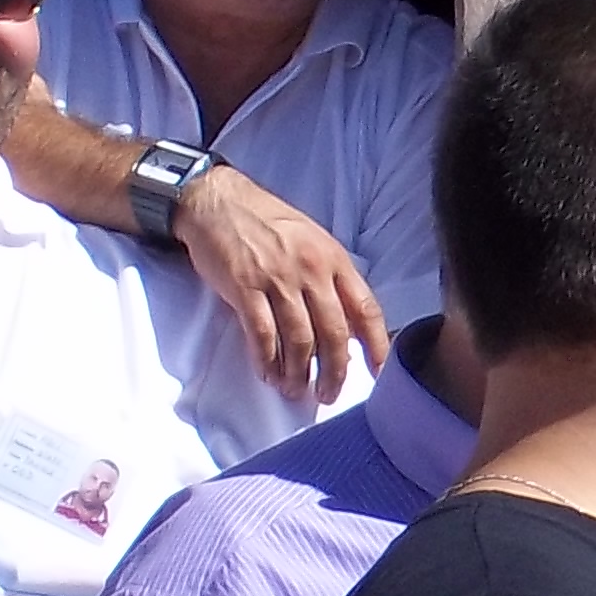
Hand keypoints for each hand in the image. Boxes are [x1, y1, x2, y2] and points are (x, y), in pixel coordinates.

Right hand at [174, 165, 387, 403]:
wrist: (217, 201)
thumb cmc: (267, 222)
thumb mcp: (313, 241)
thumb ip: (332, 280)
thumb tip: (348, 327)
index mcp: (334, 259)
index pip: (366, 309)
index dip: (377, 346)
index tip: (378, 375)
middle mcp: (311, 271)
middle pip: (334, 333)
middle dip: (334, 371)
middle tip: (328, 395)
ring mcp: (277, 279)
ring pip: (298, 340)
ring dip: (298, 372)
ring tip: (295, 390)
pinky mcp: (244, 288)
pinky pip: (261, 335)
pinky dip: (266, 360)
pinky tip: (268, 374)